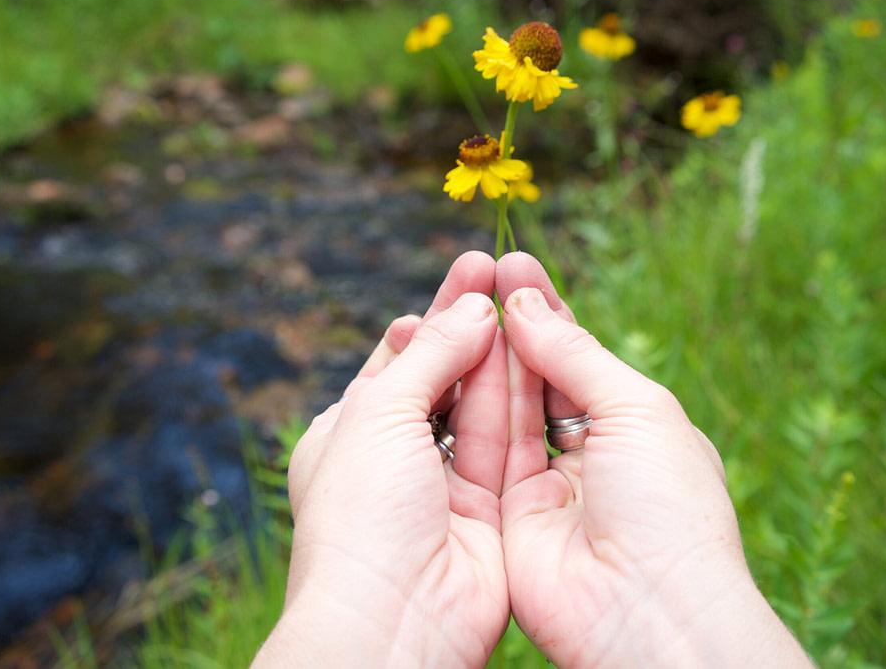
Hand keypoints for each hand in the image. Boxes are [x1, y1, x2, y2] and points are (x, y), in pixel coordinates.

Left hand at [253, 251, 510, 667]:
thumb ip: (430, 355)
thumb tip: (471, 307)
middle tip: (501, 268)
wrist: (394, 617)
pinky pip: (510, 442)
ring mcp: (446, 485)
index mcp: (350, 435)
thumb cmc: (361, 514)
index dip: (432, 317)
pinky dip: (521, 397)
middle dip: (470, 325)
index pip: (397, 361)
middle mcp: (398, 459)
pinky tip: (536, 347)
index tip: (467, 274)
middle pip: (444, 377)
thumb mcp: (379, 413)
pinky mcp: (491, 509)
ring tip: (522, 293)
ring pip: (481, 406)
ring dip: (499, 353)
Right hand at [496, 252, 812, 667]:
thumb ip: (575, 354)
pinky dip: (470, 401)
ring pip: (507, 408)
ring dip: (488, 354)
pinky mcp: (507, 513)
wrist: (646, 609)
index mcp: (634, 427)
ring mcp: (545, 485)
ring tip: (463, 298)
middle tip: (480, 271)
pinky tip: (454, 355)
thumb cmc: (666, 503)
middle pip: (539, 377)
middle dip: (512, 323)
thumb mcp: (635, 407)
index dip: (549, 311)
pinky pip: (483, 448)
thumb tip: (526, 301)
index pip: (582, 357)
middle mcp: (588, 454)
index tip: (514, 264)